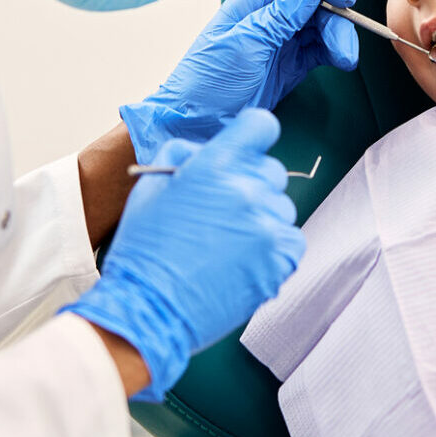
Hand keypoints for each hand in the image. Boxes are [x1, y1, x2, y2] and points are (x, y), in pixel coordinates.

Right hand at [65, 110, 304, 400]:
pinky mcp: (279, 261)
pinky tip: (243, 259)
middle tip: (222, 210)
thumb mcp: (150, 186)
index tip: (242, 154)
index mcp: (216, 165)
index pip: (261, 126)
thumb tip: (208, 152)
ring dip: (260, 218)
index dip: (251, 138)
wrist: (149, 309)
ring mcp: (267, 227)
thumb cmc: (145, 248)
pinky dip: (272, 247)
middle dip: (250, 183)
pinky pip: (290, 240)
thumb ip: (184, 155)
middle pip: (271, 170)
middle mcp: (248, 191)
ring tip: (226, 242)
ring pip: (281, 208)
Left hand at [120, 0, 359, 162]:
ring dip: (339, 37)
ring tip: (345, 59)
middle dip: (336, 17)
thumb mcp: (244, 44)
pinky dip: (334, 52)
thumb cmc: (206, 82)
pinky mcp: (290, 65)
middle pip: (315, 0)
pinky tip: (341, 61)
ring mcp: (281, 40)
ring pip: (321, 26)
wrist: (195, 124)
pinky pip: (319, 49)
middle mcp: (269, 16)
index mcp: (253, 1)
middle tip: (345, 43)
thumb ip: (280, 15)